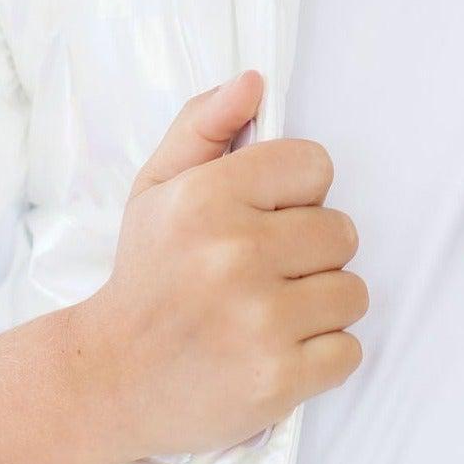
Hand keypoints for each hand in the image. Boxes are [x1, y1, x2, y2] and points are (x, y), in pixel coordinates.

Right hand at [70, 71, 369, 463]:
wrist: (110, 381)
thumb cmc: (145, 279)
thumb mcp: (156, 189)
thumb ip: (204, 126)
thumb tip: (254, 82)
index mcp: (206, 198)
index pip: (316, 166)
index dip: (295, 194)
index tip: (264, 218)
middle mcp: (234, 255)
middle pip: (342, 231)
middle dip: (310, 253)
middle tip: (262, 274)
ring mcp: (260, 321)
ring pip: (352, 292)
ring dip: (320, 306)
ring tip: (268, 314)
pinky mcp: (279, 380)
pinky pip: (350, 352)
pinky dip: (321, 357)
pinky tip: (276, 352)